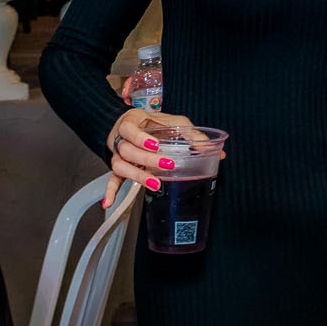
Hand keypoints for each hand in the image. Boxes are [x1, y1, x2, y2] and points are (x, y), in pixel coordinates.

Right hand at [101, 109, 221, 207]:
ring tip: (154, 184)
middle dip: (147, 159)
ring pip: (119, 165)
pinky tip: (109, 203)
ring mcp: (117, 154)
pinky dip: (110, 191)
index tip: (155, 145)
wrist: (135, 123)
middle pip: (127, 150)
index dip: (141, 139)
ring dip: (136, 175)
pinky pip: (111, 179)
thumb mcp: (175, 122)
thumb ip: (193, 135)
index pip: (130, 129)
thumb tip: (218, 152)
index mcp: (132, 122)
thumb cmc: (155, 122)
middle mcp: (120, 138)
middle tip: (166, 165)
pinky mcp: (118, 166)